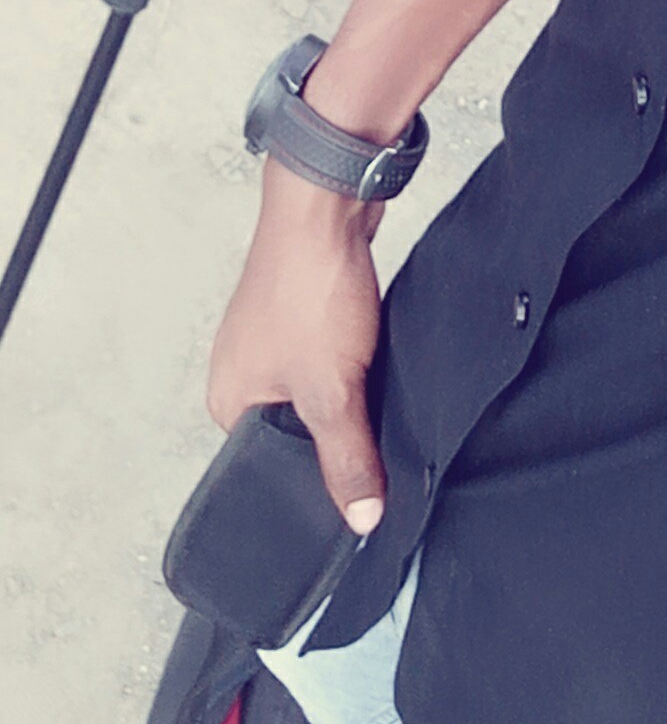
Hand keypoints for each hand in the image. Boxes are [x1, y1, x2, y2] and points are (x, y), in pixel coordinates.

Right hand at [207, 164, 386, 531]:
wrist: (330, 203)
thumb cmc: (309, 288)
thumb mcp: (332, 390)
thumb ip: (346, 458)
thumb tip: (361, 519)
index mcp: (229, 402)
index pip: (270, 468)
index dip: (315, 483)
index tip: (358, 493)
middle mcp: (243, 372)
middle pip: (299, 432)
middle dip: (339, 435)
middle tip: (375, 437)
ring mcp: (274, 340)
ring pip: (322, 393)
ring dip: (352, 396)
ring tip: (376, 392)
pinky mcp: (307, 313)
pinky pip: (336, 359)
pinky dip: (359, 364)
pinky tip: (380, 363)